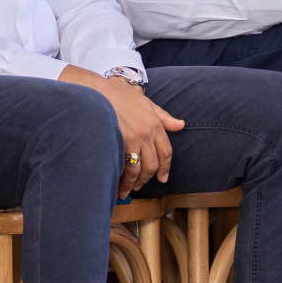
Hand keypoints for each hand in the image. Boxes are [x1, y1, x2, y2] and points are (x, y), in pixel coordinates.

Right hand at [60, 66, 185, 198]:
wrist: (100, 92)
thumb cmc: (123, 97)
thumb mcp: (148, 104)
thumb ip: (165, 117)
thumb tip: (181, 125)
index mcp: (156, 124)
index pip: (166, 152)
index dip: (165, 168)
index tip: (163, 178)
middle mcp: (147, 133)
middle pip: (153, 164)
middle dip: (147, 179)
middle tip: (140, 186)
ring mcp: (133, 138)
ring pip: (138, 168)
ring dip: (133, 183)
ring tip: (127, 190)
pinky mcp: (118, 142)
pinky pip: (124, 165)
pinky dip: (122, 178)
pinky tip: (118, 182)